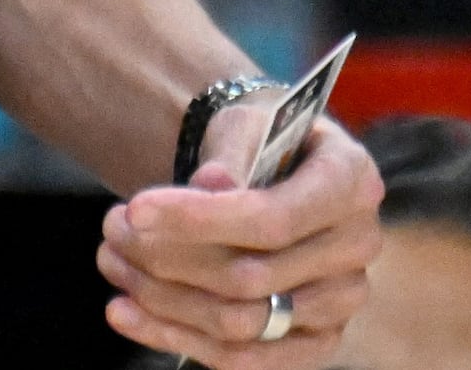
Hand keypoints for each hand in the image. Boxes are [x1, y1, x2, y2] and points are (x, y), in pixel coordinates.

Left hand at [100, 109, 379, 365]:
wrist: (280, 164)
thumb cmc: (260, 140)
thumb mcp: (247, 123)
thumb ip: (232, 151)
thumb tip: (212, 184)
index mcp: (352, 181)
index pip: (272, 218)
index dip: (198, 220)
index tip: (134, 209)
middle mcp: (358, 246)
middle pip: (251, 277)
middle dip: (168, 257)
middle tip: (111, 231)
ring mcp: (341, 301)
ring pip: (241, 323)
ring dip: (162, 299)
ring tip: (112, 263)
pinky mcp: (315, 341)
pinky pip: (242, 359)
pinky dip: (174, 336)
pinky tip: (124, 311)